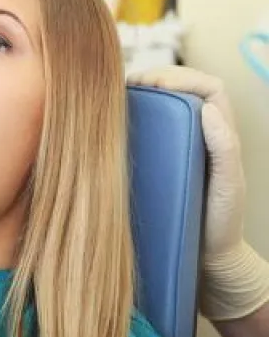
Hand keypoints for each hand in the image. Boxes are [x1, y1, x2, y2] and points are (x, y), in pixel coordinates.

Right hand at [128, 66, 268, 319]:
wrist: (210, 263)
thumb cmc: (221, 226)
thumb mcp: (227, 186)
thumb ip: (223, 147)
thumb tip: (208, 108)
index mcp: (220, 133)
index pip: (206, 85)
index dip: (179, 74)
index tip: (149, 83)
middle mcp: (200, 135)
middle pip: (180, 89)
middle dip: (153, 78)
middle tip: (123, 87)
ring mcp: (179, 149)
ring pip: (162, 108)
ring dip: (140, 97)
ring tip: (112, 101)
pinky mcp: (161, 164)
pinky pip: (147, 133)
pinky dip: (130, 122)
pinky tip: (108, 129)